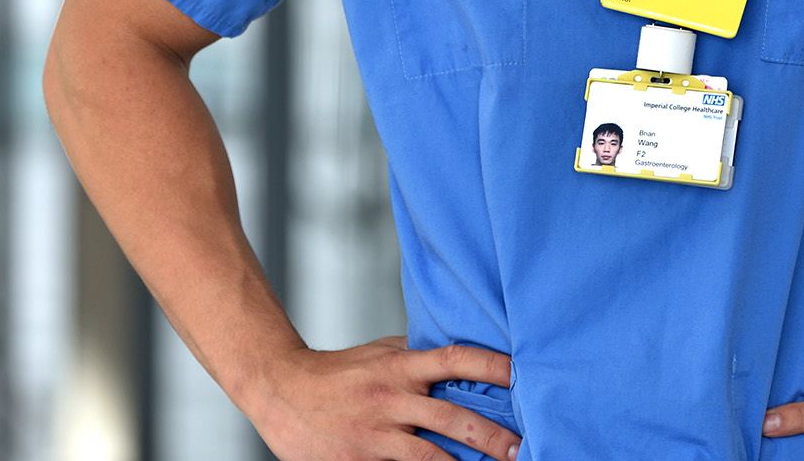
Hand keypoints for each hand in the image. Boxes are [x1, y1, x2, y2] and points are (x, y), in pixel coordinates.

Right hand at [243, 335, 520, 460]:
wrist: (281, 391)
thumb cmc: (336, 373)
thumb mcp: (378, 353)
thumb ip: (415, 356)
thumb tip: (459, 357)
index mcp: (399, 367)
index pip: (455, 359)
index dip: (491, 366)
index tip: (522, 375)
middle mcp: (392, 399)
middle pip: (453, 418)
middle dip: (493, 436)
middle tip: (522, 448)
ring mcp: (377, 435)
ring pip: (432, 457)